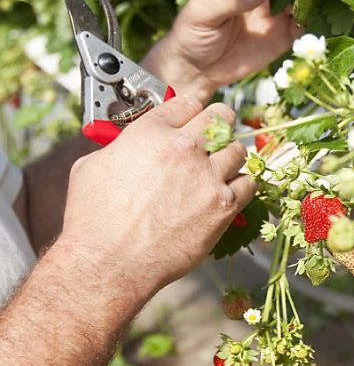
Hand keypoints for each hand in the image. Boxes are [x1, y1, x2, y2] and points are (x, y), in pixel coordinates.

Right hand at [58, 96, 253, 290]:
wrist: (111, 261)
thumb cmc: (94, 220)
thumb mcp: (93, 167)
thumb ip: (120, 148)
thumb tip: (129, 147)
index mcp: (150, 133)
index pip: (186, 103)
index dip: (190, 111)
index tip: (193, 118)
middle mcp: (184, 149)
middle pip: (221, 117)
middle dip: (221, 122)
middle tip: (219, 131)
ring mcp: (207, 176)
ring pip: (238, 150)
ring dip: (231, 156)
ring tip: (222, 166)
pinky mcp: (223, 205)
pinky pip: (248, 184)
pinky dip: (242, 185)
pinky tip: (231, 190)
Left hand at [142, 0, 301, 102]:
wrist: (198, 69)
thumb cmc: (193, 33)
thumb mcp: (203, 12)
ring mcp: (276, 13)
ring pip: (301, 0)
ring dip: (310, 0)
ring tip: (315, 4)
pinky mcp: (284, 35)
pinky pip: (303, 26)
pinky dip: (311, 23)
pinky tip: (310, 23)